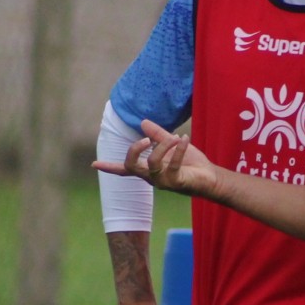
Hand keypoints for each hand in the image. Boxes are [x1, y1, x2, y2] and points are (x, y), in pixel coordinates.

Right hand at [92, 119, 218, 197]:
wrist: (210, 178)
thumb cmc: (190, 163)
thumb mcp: (172, 145)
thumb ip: (158, 135)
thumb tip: (142, 122)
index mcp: (147, 169)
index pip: (124, 169)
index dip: (109, 167)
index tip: (93, 164)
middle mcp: (151, 177)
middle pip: (130, 166)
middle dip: (134, 149)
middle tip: (147, 139)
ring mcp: (162, 182)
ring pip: (152, 163)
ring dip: (164, 146)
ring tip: (177, 137)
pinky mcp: (176, 182)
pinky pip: (171, 165)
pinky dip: (178, 150)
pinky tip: (185, 139)